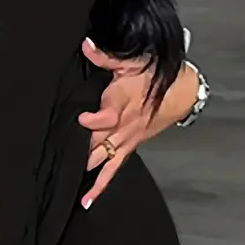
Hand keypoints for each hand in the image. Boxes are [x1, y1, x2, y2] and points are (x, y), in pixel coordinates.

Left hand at [78, 37, 199, 208]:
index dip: (94, 120)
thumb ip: (105, 56)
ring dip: (88, 172)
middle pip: (101, 142)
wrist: (181, 92)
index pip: (108, 116)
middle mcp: (125, 125)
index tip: (80, 119)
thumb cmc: (155, 75)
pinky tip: (88, 199)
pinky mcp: (129, 147)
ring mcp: (127, 139)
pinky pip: (114, 169)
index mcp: (123, 102)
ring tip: (70, 188)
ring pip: (105, 159)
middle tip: (63, 162)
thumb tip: (86, 45)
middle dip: (82, 151)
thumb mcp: (131, 61)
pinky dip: (101, 185)